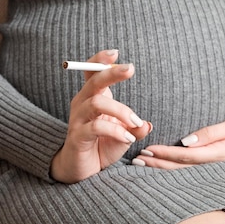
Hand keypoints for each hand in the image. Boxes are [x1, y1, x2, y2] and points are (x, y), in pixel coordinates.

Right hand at [50, 50, 151, 182]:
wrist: (82, 170)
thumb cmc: (102, 146)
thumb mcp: (123, 135)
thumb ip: (135, 128)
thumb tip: (147, 125)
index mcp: (93, 97)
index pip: (91, 72)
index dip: (100, 60)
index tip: (115, 53)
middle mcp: (82, 104)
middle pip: (93, 81)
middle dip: (112, 73)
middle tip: (130, 68)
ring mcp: (78, 120)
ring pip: (97, 104)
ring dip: (121, 111)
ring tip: (136, 122)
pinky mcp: (77, 137)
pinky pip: (96, 127)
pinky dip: (116, 130)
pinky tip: (128, 137)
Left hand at [133, 118, 224, 169]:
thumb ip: (211, 133)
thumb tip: (186, 141)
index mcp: (218, 155)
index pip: (185, 157)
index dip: (165, 154)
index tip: (147, 150)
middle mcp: (214, 167)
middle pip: (180, 169)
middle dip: (157, 166)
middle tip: (136, 161)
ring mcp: (214, 171)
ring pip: (183, 174)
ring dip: (161, 170)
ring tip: (141, 166)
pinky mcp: (213, 171)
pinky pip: (190, 173)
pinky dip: (172, 171)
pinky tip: (159, 169)